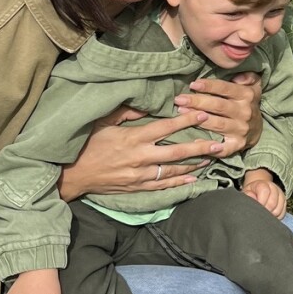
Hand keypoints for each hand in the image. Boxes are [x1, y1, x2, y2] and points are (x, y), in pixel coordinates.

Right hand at [58, 106, 226, 200]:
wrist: (73, 175)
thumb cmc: (88, 145)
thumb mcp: (104, 123)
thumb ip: (127, 113)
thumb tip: (147, 105)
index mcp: (133, 138)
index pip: (166, 128)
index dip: (186, 121)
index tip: (203, 114)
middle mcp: (140, 157)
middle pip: (177, 152)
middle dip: (199, 147)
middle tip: (219, 143)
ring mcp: (140, 176)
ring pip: (173, 170)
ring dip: (194, 164)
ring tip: (211, 158)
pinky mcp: (137, 188)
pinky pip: (163, 185)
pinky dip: (180, 182)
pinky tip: (194, 179)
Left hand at [175, 70, 262, 153]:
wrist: (258, 129)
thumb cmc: (247, 103)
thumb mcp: (252, 85)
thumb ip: (248, 77)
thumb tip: (238, 76)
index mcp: (247, 96)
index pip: (226, 88)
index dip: (209, 86)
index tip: (193, 84)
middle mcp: (245, 113)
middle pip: (218, 106)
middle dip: (197, 102)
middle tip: (179, 99)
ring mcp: (241, 130)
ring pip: (217, 124)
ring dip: (197, 119)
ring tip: (181, 112)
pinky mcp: (238, 145)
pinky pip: (223, 148)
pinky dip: (209, 146)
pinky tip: (195, 140)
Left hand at [243, 170, 285, 219]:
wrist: (257, 192)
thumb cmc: (251, 194)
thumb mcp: (246, 192)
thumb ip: (247, 195)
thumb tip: (252, 198)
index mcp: (262, 184)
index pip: (265, 191)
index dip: (260, 202)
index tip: (256, 208)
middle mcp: (273, 187)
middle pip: (273, 202)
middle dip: (265, 211)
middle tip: (259, 214)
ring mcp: (280, 195)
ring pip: (278, 209)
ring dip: (271, 215)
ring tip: (264, 215)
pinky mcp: (284, 202)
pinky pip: (283, 213)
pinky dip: (276, 217)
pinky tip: (270, 215)